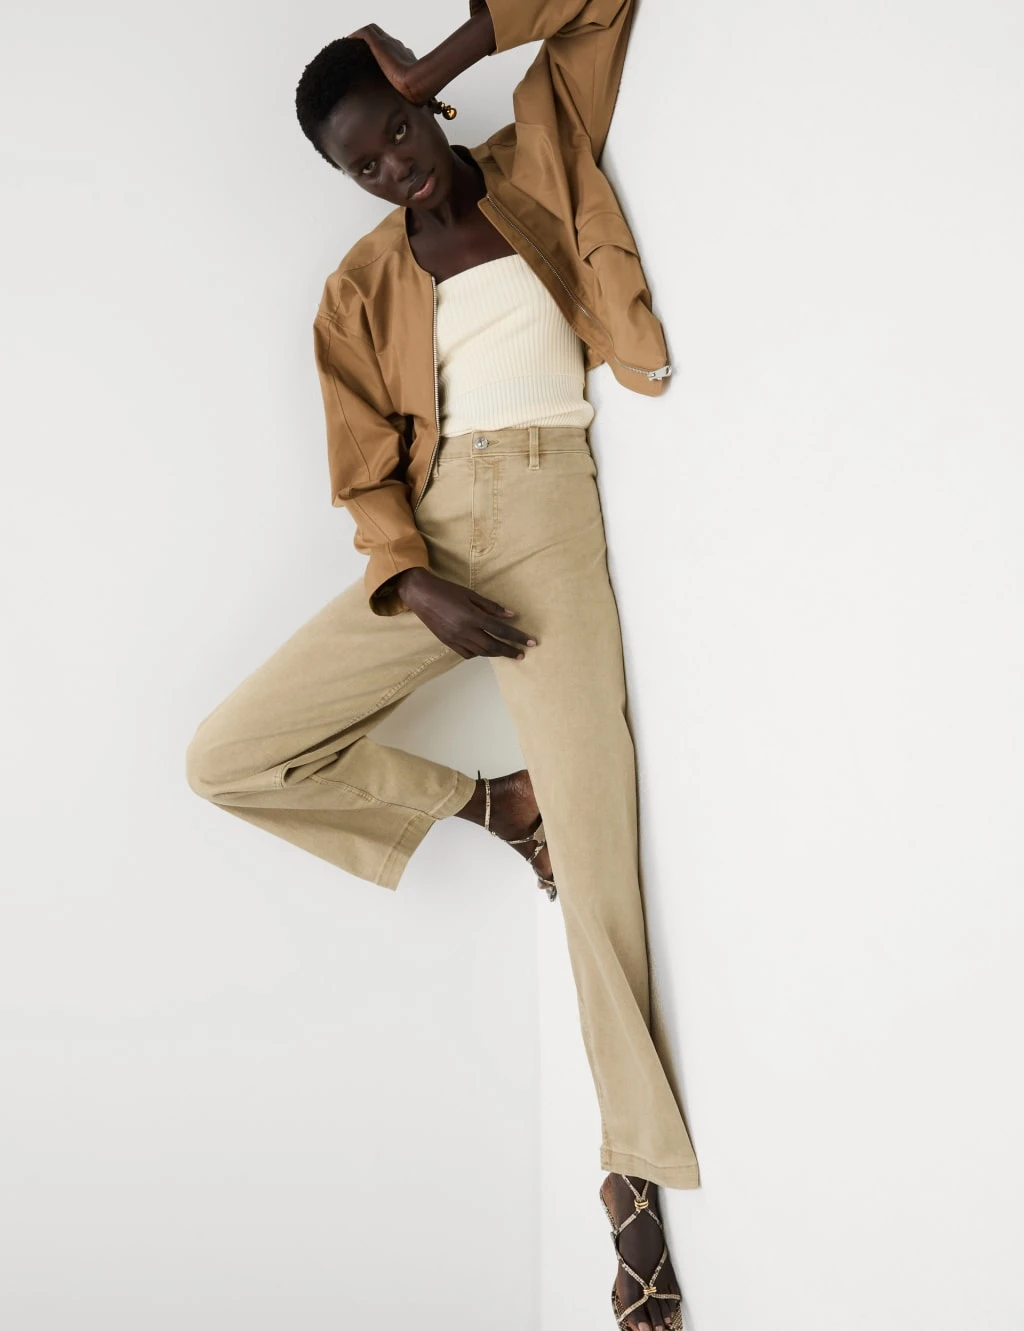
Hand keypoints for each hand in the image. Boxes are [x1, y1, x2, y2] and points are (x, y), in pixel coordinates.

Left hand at [346, 24, 425, 103]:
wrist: (416, 84)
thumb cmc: (415, 92)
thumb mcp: (411, 93)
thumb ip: (407, 95)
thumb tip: (412, 110)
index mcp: (405, 57)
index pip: (393, 49)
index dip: (382, 53)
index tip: (372, 62)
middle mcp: (397, 46)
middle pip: (382, 38)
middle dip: (371, 45)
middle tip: (359, 55)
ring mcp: (389, 43)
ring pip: (373, 33)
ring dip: (362, 40)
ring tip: (351, 50)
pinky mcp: (380, 42)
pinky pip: (364, 33)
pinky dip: (355, 36)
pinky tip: (346, 43)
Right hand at [394, 568, 537, 659]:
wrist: (421, 595)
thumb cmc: (447, 590)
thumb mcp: (471, 594)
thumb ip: (492, 607)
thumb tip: (511, 615)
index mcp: (472, 616)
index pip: (501, 630)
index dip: (518, 637)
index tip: (531, 642)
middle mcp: (465, 631)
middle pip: (493, 646)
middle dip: (510, 651)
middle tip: (522, 653)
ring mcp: (456, 639)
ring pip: (481, 652)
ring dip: (496, 653)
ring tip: (506, 652)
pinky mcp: (448, 643)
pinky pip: (467, 654)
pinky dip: (479, 653)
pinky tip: (484, 649)